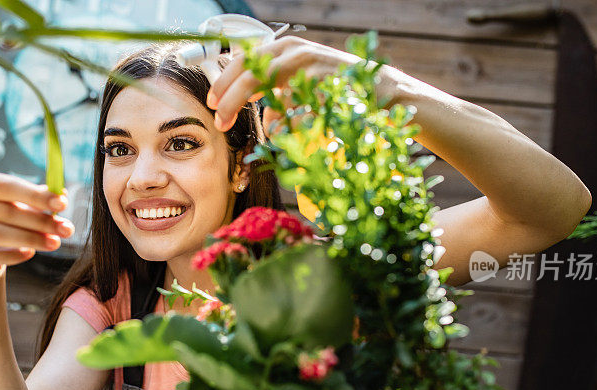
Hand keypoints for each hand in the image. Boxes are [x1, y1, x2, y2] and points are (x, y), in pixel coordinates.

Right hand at [0, 169, 74, 288]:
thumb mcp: (17, 207)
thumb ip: (36, 199)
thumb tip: (62, 193)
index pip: (2, 185)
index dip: (35, 195)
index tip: (63, 204)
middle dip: (38, 221)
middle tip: (65, 230)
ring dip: (29, 239)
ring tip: (53, 243)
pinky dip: (10, 256)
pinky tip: (28, 254)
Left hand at [206, 36, 363, 132]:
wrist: (384, 92)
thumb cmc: (341, 91)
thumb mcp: (302, 85)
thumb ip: (278, 93)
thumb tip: (258, 111)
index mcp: (287, 49)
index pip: (245, 61)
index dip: (225, 82)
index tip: (212, 102)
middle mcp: (297, 52)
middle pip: (252, 72)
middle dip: (231, 98)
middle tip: (220, 120)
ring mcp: (312, 66)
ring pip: (271, 88)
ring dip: (256, 112)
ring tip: (251, 129)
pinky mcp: (326, 85)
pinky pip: (298, 109)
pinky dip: (291, 124)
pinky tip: (292, 134)